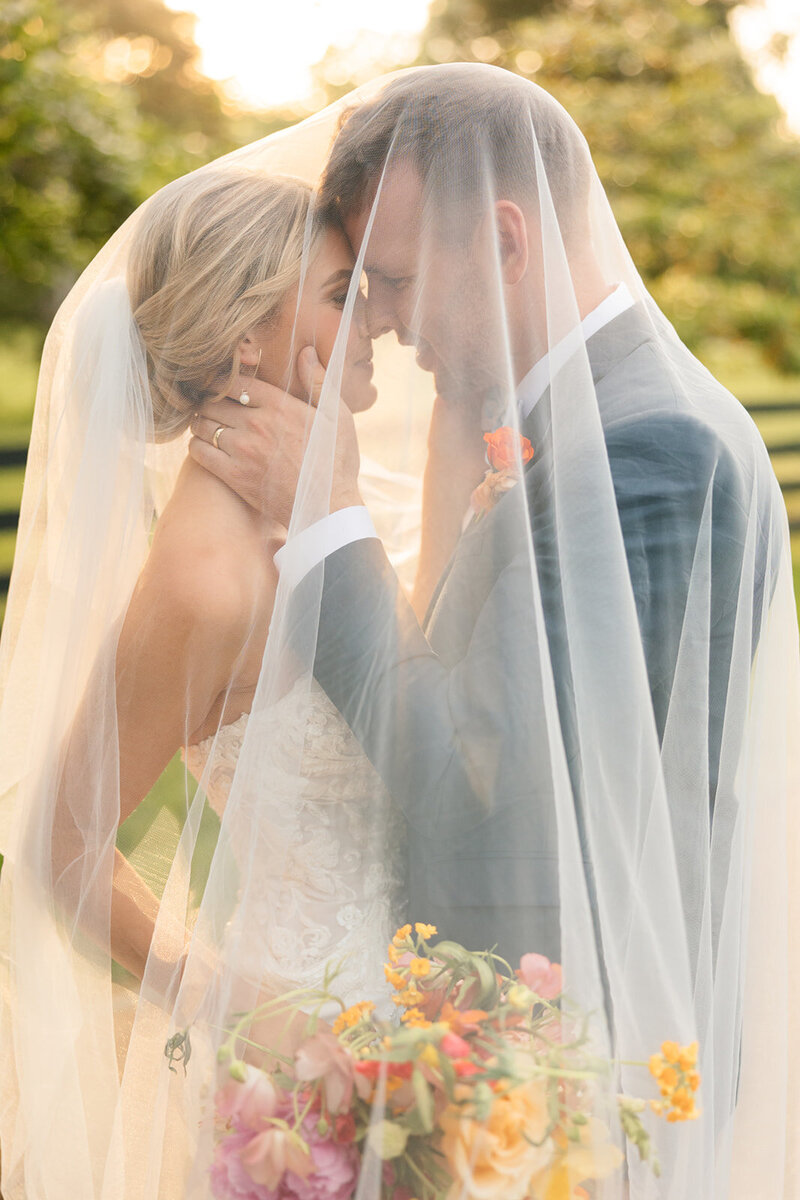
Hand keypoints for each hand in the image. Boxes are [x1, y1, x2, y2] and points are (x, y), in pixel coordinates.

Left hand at [188, 347, 361, 524]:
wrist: (329, 507)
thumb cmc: (336, 461)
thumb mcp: (338, 415)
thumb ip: (319, 381)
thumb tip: (304, 351)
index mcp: (279, 404)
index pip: (235, 381)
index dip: (222, 381)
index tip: (220, 385)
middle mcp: (257, 424)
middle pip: (212, 401)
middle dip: (208, 401)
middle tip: (209, 406)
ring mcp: (242, 450)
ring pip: (202, 425)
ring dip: (200, 422)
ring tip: (206, 425)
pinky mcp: (234, 475)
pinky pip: (199, 452)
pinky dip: (196, 445)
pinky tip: (206, 446)